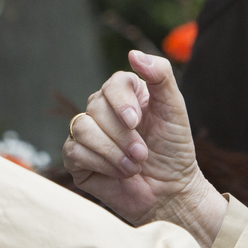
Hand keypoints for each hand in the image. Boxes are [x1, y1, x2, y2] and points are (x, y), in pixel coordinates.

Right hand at [63, 50, 222, 241]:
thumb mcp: (174, 109)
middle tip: (142, 154)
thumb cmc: (173, 151)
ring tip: (134, 165)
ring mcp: (87, 134)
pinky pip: (73, 150)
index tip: (136, 121)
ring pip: (81, 127)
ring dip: (111, 150)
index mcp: (126, 95)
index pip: (113, 83)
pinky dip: (100, 163)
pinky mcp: (76, 159)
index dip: (121, 101)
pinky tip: (119, 173)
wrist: (170, 193)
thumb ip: (160, 75)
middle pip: (95, 106)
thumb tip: (133, 53)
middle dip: (122, 135)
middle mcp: (102, 111)